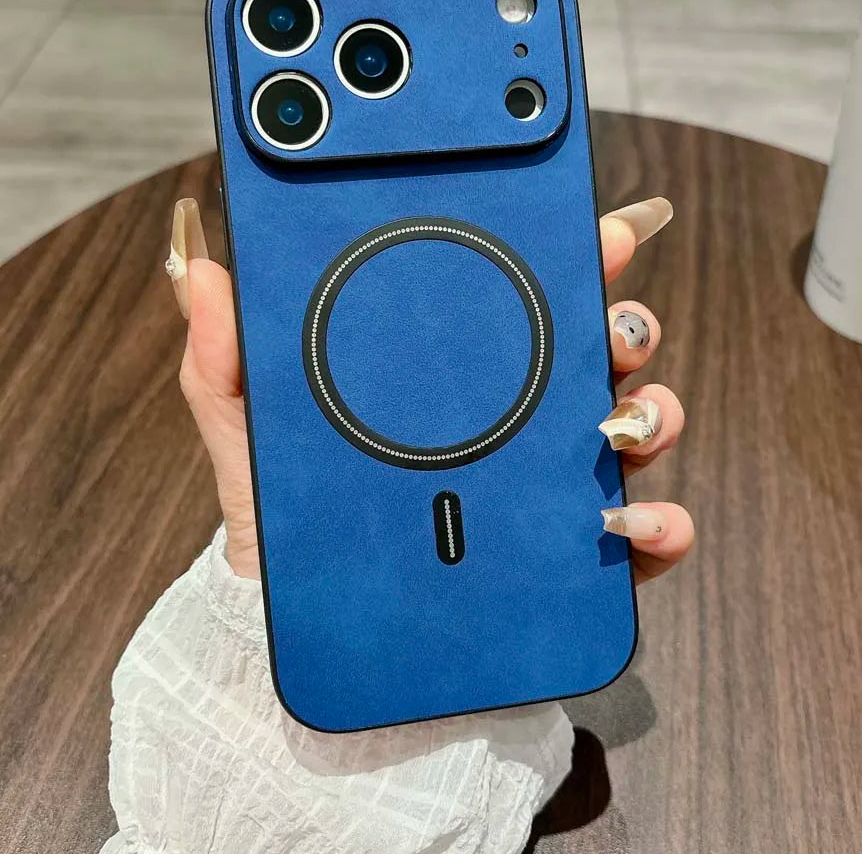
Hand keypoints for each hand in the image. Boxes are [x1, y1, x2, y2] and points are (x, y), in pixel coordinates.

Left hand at [168, 196, 692, 582]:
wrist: (311, 630)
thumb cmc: (293, 518)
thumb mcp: (252, 430)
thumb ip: (229, 356)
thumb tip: (201, 271)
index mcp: (461, 378)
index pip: (530, 301)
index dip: (574, 259)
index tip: (597, 231)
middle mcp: (517, 422)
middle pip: (599, 355)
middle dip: (627, 325)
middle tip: (613, 323)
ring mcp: (550, 488)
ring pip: (635, 431)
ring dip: (653, 414)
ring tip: (618, 422)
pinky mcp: (570, 559)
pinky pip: (639, 538)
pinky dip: (660, 525)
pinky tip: (627, 521)